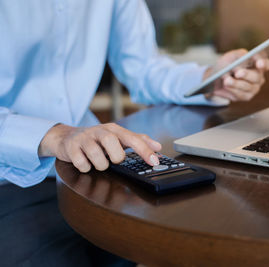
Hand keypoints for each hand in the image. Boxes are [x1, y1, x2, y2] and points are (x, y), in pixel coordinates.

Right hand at [39, 123, 161, 172]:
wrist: (66, 137)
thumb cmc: (97, 140)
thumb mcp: (118, 137)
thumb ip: (138, 141)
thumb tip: (157, 147)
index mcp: (114, 129)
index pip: (133, 138)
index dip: (145, 150)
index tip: (154, 161)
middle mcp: (99, 131)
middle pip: (112, 141)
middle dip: (115, 156)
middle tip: (113, 160)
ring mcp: (84, 138)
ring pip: (96, 155)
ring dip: (100, 164)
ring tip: (99, 163)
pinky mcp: (71, 147)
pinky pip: (81, 162)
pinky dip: (85, 167)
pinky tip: (86, 163)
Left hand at [204, 49, 268, 101]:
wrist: (216, 78)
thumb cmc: (226, 64)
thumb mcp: (231, 56)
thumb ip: (239, 55)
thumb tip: (244, 59)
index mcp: (258, 64)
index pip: (267, 64)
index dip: (264, 64)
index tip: (259, 63)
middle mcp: (259, 77)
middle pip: (257, 77)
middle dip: (247, 75)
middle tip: (238, 73)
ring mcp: (254, 88)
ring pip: (248, 87)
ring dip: (236, 83)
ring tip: (226, 80)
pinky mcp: (246, 96)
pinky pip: (241, 94)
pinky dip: (232, 90)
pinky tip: (225, 86)